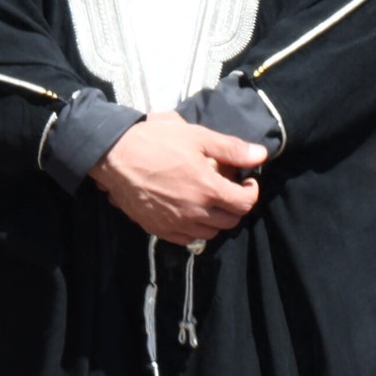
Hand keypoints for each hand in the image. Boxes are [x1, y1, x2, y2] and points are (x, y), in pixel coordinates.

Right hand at [93, 111, 265, 247]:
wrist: (114, 156)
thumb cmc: (155, 141)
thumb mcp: (197, 136)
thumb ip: (231, 148)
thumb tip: (261, 155)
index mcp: (208, 188)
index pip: (245, 203)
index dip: (252, 193)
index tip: (247, 183)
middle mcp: (195, 211)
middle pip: (231, 221)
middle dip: (236, 206)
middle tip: (229, 191)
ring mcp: (176, 223)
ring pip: (210, 233)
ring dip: (216, 219)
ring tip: (210, 202)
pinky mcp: (159, 229)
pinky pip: (187, 239)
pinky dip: (194, 229)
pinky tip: (189, 212)